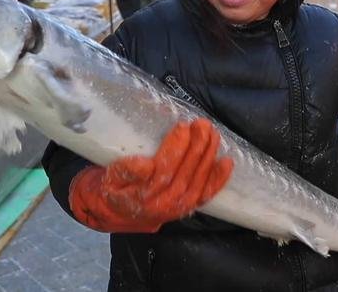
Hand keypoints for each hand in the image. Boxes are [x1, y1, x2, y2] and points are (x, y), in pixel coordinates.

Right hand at [68, 118, 233, 232]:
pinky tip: (227, 162)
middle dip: (196, 147)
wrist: (117, 213)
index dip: (175, 148)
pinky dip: (218, 179)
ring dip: (208, 156)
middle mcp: (163, 205)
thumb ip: (125, 170)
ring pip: (197, 182)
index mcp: (143, 196)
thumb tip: (146, 165)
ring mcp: (178, 208)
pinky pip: (206, 194)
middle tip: (202, 124)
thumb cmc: (114, 188)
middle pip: (184, 174)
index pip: (163, 170)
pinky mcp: (187, 207)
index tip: (182, 126)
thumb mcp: (110, 177)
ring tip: (212, 133)